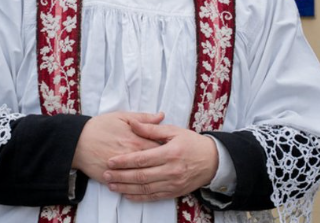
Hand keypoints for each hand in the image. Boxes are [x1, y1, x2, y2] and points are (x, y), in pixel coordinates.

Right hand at [72, 111, 164, 181]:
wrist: (77, 141)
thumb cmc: (100, 126)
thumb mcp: (122, 116)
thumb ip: (144, 118)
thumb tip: (161, 116)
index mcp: (137, 141)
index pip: (161, 148)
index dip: (169, 150)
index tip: (174, 149)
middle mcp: (132, 157)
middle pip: (155, 164)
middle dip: (164, 164)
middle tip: (170, 163)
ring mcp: (123, 170)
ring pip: (144, 177)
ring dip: (153, 176)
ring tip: (158, 173)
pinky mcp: (114, 179)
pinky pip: (130, 185)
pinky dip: (138, 186)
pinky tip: (144, 183)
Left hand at [103, 121, 218, 201]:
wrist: (212, 161)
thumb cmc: (192, 143)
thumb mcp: (173, 131)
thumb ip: (151, 128)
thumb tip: (132, 123)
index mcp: (170, 153)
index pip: (142, 159)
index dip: (125, 161)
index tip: (111, 161)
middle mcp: (171, 170)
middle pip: (141, 176)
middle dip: (121, 176)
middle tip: (106, 174)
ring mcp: (173, 183)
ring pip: (145, 188)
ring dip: (126, 188)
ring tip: (111, 185)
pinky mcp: (174, 192)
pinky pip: (153, 197)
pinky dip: (139, 197)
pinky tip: (127, 194)